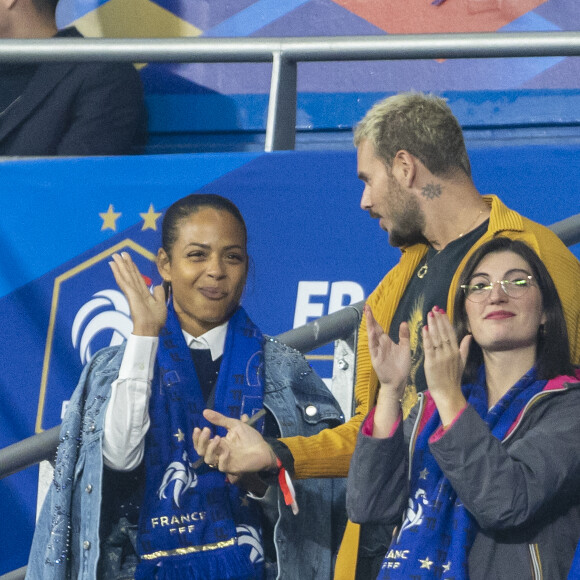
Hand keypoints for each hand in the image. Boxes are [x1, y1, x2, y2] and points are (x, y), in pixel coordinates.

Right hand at [109, 252, 166, 335]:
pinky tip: (113, 266)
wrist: (150, 329)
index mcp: (143, 293)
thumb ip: (159, 294)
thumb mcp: (161, 304)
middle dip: (125, 264)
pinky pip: (123, 281)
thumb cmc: (155, 320)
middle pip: (130, 275)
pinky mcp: (130, 294)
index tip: (128, 259)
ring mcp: (132, 293)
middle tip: (119, 253)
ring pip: (125, 276)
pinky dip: (118, 273)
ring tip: (115, 256)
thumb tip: (157, 285)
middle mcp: (136, 291)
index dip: (133, 268)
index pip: (137, 278)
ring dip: (120, 265)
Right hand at [192, 410, 276, 478]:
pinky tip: (226, 450)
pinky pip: (221, 466)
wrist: (264, 448)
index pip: (201, 443)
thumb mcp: (235, 425)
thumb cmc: (250, 438)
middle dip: (200, 441)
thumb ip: (220, 420)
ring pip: (208, 460)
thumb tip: (204, 411)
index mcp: (218, 443)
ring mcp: (224, 461)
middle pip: (201, 452)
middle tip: (206, 430)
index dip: (197, 438)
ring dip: (210, 448)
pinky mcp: (232, 468)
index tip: (198, 428)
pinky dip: (222, 458)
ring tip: (217, 438)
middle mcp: (218, 453)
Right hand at [365, 304, 410, 436]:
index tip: (371, 307)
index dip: (374, 318)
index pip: (379, 327)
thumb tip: (404, 322)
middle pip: (373, 328)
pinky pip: (373, 347)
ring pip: (372, 335)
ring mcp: (377, 351)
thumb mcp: (405, 348)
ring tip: (367, 315)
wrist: (399, 382)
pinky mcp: (376, 358)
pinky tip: (371, 332)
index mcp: (386, 341)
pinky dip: (372, 339)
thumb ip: (404, 335)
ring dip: (369, 325)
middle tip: (367, 307)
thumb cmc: (401, 366)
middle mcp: (380, 344)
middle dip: (370, 318)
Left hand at [422, 306, 470, 423]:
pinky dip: (427, 338)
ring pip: (436, 338)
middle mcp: (449, 352)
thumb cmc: (453, 379)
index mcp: (456, 351)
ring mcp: (440, 357)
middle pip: (444, 333)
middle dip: (439, 320)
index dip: (446, 321)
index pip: (451, 332)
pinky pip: (429, 347)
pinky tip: (424, 329)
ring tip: (429, 315)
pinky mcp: (432, 362)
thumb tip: (469, 336)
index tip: (441, 311)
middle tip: (434, 308)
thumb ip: (464, 348)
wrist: (448, 393)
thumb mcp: (462, 362)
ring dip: (432, 325)